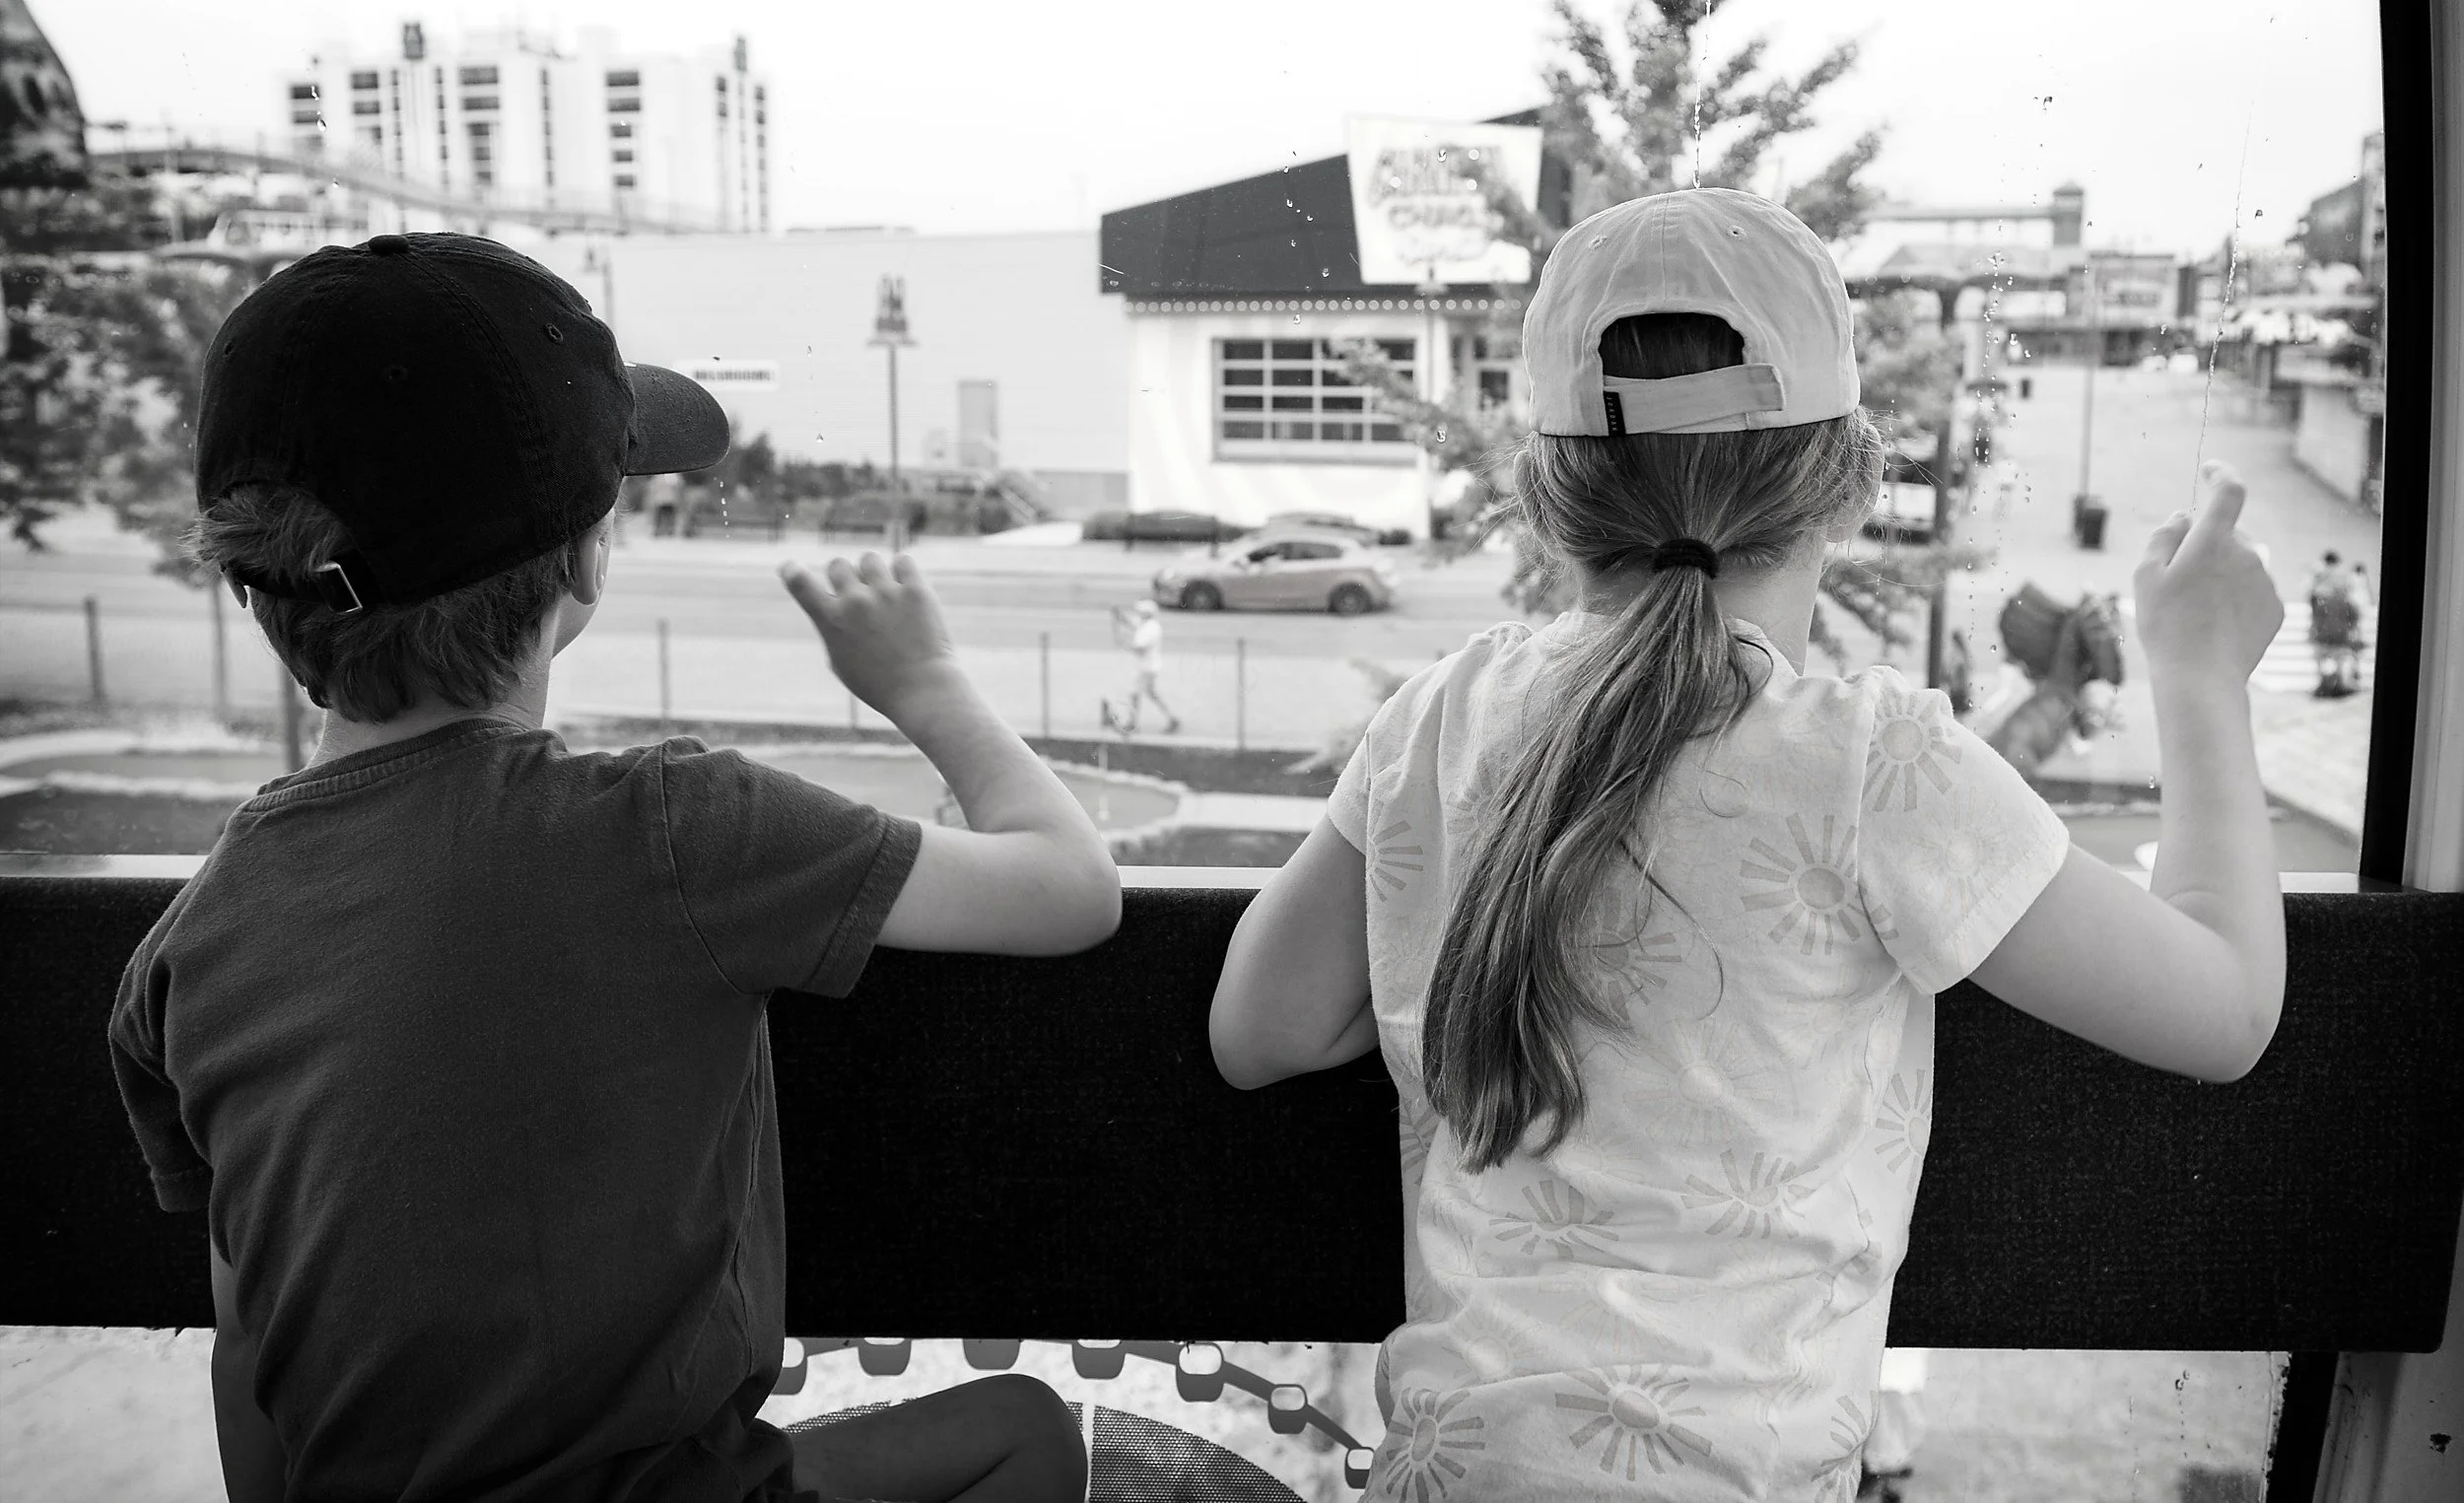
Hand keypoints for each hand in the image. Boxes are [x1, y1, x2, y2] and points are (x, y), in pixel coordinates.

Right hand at [778, 553, 961, 720]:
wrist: (923, 692)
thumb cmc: (880, 685)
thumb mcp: (843, 664)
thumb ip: (834, 631)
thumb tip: (834, 605)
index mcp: (832, 621)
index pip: (800, 584)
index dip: (791, 571)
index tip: (790, 567)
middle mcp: (855, 602)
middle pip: (838, 565)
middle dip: (846, 577)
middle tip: (860, 595)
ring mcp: (886, 593)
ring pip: (869, 560)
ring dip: (874, 573)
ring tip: (886, 594)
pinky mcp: (915, 590)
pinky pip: (902, 561)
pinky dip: (902, 572)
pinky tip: (906, 590)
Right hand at [2133, 461, 2284, 687]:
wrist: (2201, 677)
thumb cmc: (2166, 625)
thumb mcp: (2146, 577)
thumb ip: (2163, 538)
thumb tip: (2182, 518)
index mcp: (2213, 540)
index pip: (2228, 491)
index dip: (2221, 475)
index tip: (2212, 470)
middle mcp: (2247, 554)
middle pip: (2228, 536)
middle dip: (2208, 547)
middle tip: (2180, 583)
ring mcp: (2265, 581)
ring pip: (2241, 566)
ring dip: (2221, 576)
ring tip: (2197, 613)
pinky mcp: (2275, 607)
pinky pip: (2253, 592)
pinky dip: (2236, 600)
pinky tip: (2216, 626)